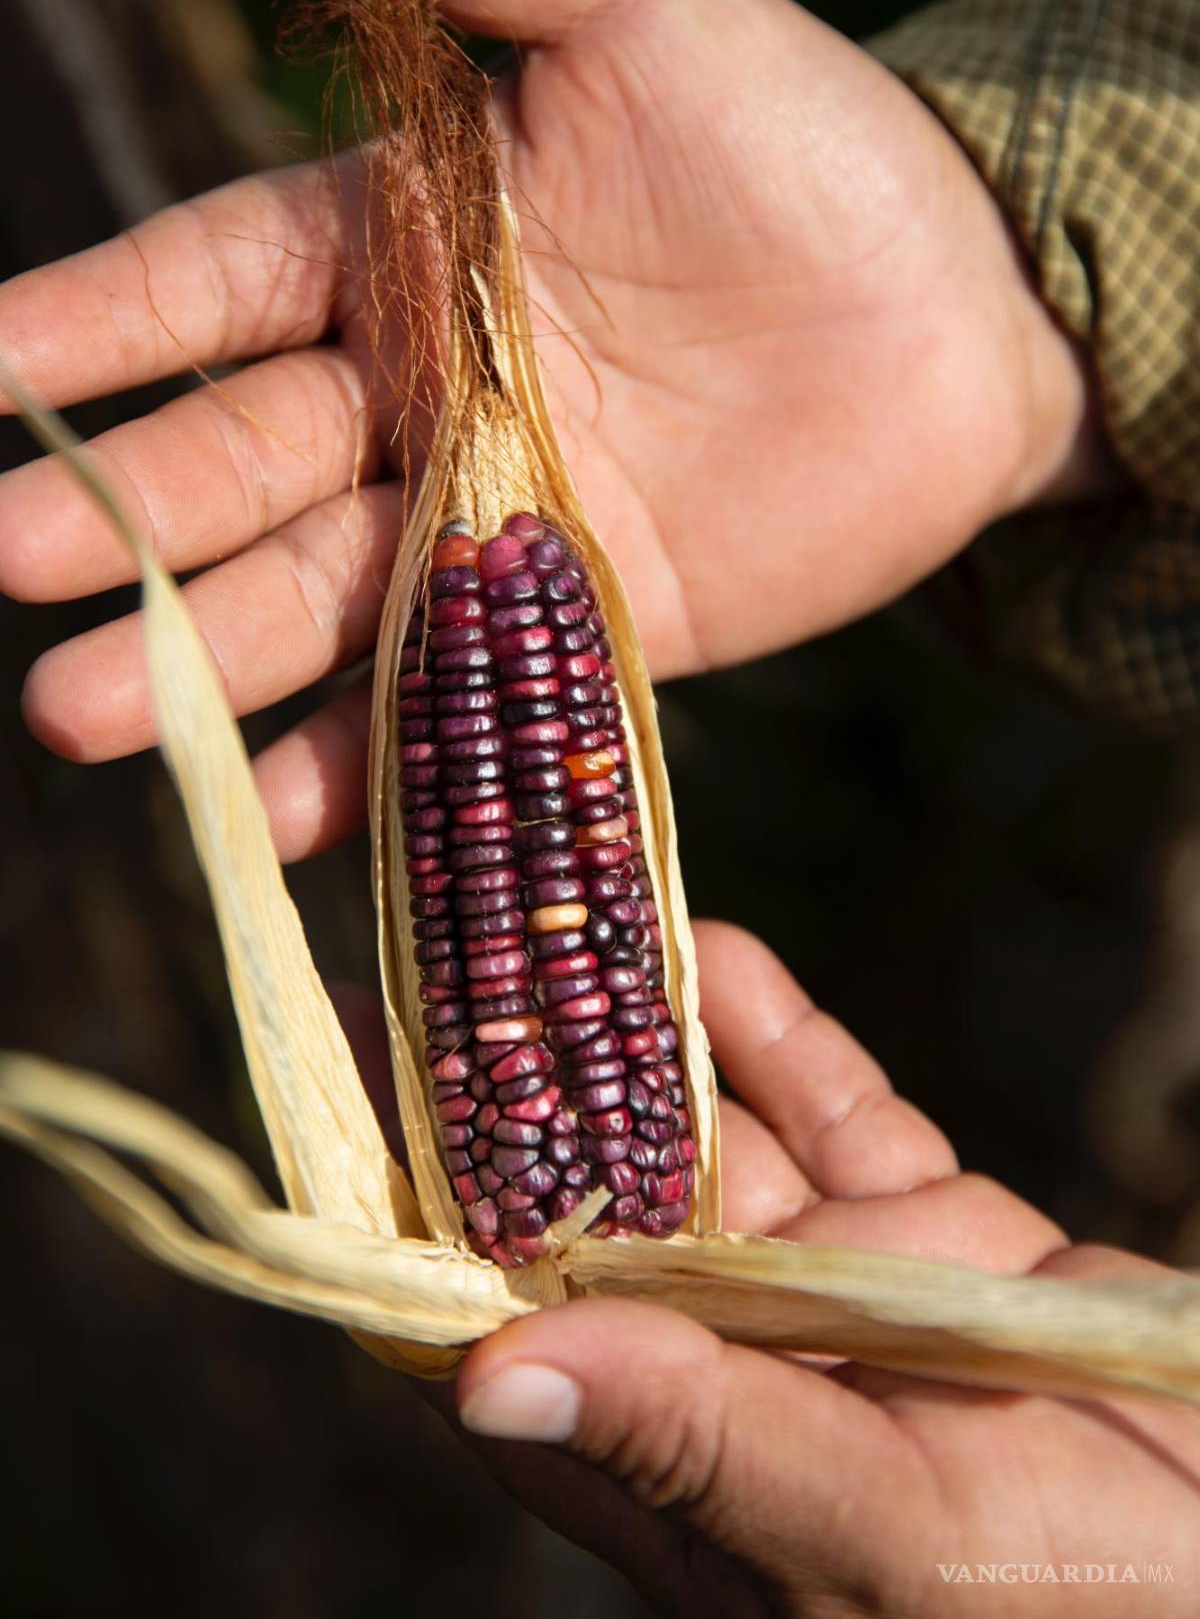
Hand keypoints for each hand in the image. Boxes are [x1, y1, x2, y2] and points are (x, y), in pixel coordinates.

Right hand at [0, 0, 1096, 861]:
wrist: (964, 314)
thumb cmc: (811, 145)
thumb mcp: (652, 15)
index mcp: (407, 244)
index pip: (212, 285)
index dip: (93, 325)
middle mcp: (421, 391)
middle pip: (243, 460)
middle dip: (127, 517)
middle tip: (15, 567)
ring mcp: (489, 521)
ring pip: (318, 594)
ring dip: (204, 657)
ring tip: (86, 719)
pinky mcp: (575, 620)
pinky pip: (447, 695)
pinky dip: (358, 760)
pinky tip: (261, 811)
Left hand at [444, 921, 1199, 1615]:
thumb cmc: (1084, 1607)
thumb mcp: (881, 1536)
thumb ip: (701, 1444)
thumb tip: (489, 1376)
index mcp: (678, 1465)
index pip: (498, 1327)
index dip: (415, 1212)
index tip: (343, 1086)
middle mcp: (729, 1368)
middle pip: (584, 1204)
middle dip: (514, 1085)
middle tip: (429, 948)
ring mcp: (828, 1291)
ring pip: (707, 1139)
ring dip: (640, 1034)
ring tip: (562, 912)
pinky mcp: (925, 1234)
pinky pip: (838, 1115)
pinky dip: (780, 1039)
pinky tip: (714, 949)